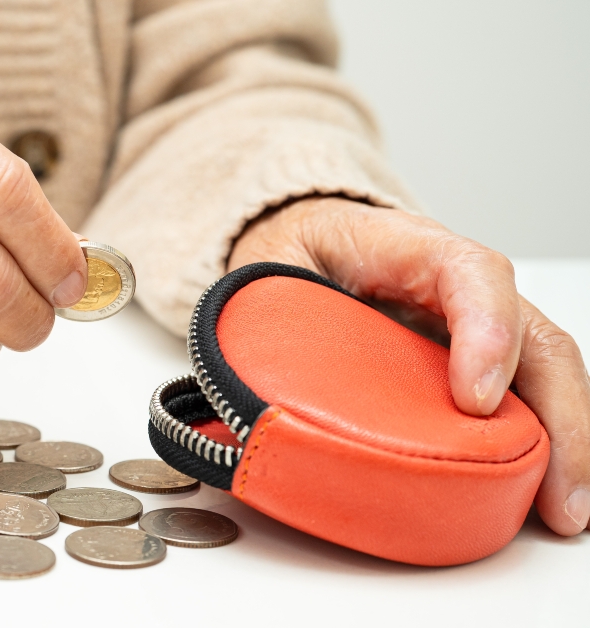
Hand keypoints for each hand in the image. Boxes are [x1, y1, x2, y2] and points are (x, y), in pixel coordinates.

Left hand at [230, 197, 589, 535]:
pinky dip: (542, 446)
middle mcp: (459, 286)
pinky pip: (524, 397)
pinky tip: (541, 495)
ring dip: (564, 442)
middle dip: (559, 416)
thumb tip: (245, 390)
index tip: (474, 400)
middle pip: (534, 336)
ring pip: (544, 372)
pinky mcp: (472, 361)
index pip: (471, 273)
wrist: (304, 238)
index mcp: (406, 247)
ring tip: (562, 510)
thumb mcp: (268, 269)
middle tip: (554, 491)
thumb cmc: (293, 253)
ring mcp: (475, 325)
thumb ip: (263, 316)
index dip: (487, 332)